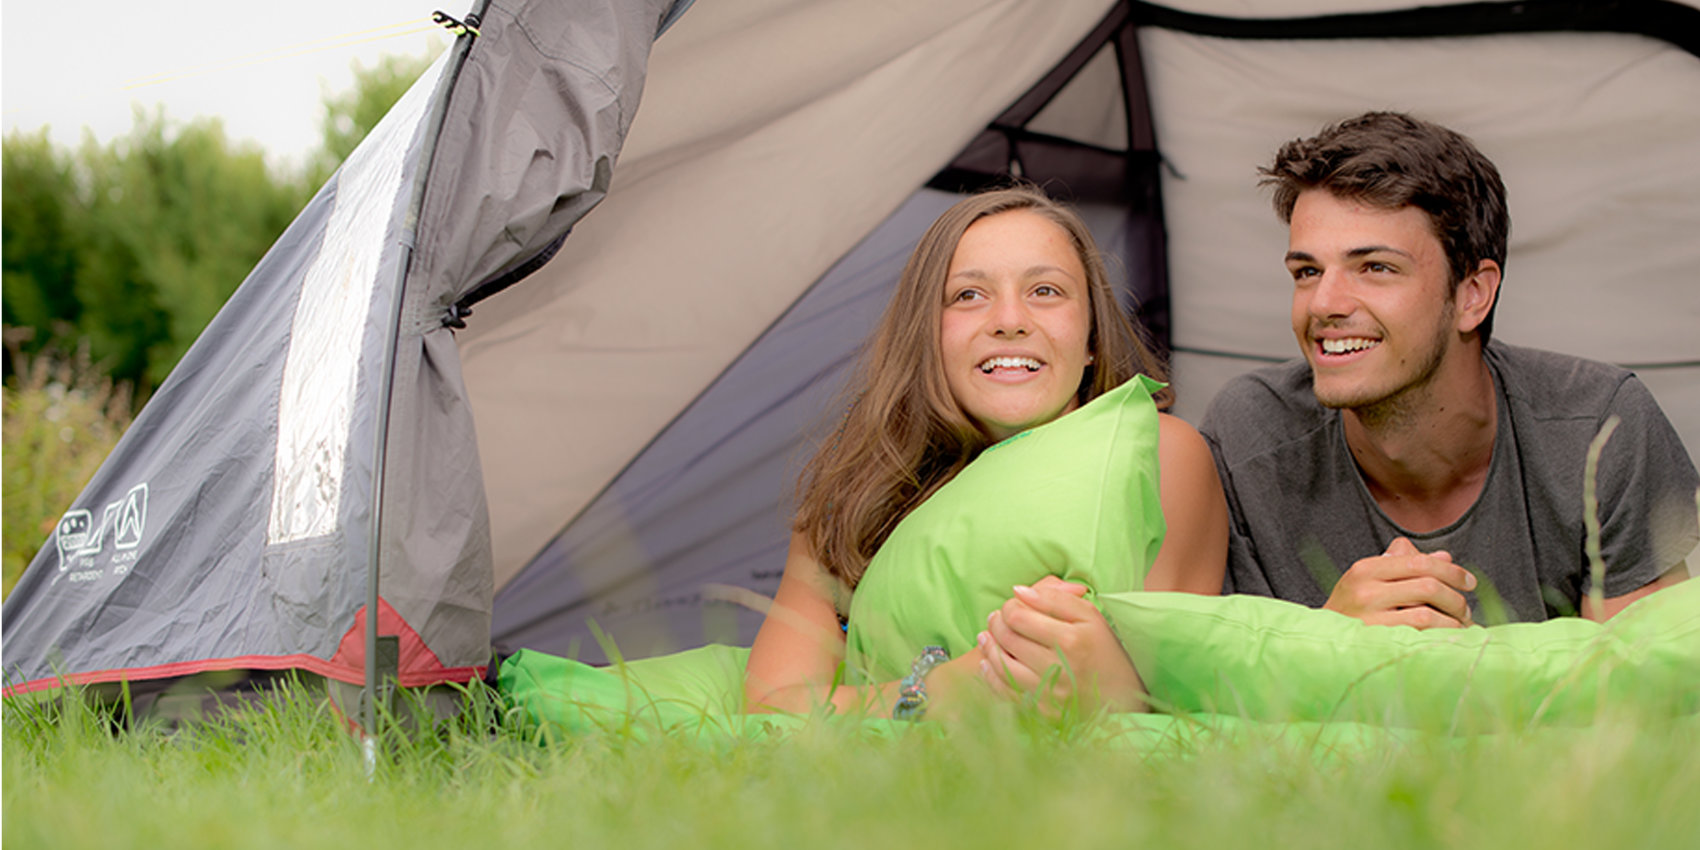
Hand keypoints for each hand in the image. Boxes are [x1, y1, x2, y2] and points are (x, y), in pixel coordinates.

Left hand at [977, 576, 1145, 714]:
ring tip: (987, 636)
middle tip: (996, 618)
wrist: (1124, 702)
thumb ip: (1056, 599)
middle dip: (996, 623)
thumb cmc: (1106, 653)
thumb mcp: (1091, 618)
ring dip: (988, 647)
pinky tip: (987, 662)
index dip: (1008, 606)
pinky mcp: (1042, 713)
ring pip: (1001, 665)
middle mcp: (1058, 668)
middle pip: (1007, 638)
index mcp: (1070, 640)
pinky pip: (1005, 691)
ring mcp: (1048, 693)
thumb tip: (1018, 591)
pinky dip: (990, 674)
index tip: (1012, 605)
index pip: (1018, 616)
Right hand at [1324, 536, 1477, 627]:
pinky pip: (1420, 638)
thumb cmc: (1352, 608)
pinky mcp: (1378, 644)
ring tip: (1460, 625)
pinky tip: (1449, 639)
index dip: (1451, 570)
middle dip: (1456, 597)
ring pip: (1427, 615)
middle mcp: (1365, 591)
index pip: (1418, 561)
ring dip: (1453, 621)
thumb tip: (1445, 557)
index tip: (1469, 581)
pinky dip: (1442, 637)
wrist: (1322, 642)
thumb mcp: (1370, 578)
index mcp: (1365, 569)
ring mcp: (1370, 620)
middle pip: (1427, 586)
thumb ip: (1405, 563)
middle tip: (1466, 608)